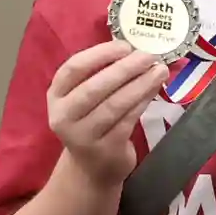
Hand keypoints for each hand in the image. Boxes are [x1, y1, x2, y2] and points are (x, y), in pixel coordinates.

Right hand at [46, 40, 168, 186]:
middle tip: (149, 56)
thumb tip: (137, 51)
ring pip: (114, 105)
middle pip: (94, 87)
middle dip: (124, 69)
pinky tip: (154, 90)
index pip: (72, 69)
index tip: (124, 46)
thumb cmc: (91, 123)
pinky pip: (127, 120)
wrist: (92, 168)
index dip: (99, 55)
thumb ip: (102, 75)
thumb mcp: (85, 99)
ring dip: (140, 85)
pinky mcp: (106, 150)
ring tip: (159, 71)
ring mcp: (83, 136)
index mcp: (56, 96)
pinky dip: (143, 102)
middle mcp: (64, 116)